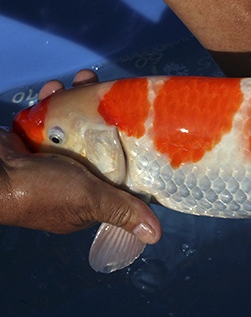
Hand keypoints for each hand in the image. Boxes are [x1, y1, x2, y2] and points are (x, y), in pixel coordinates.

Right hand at [1, 70, 160, 243]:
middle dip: (105, 119)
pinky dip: (52, 102)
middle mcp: (68, 183)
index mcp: (85, 202)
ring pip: (74, 128)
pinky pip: (48, 119)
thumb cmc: (40, 191)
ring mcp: (47, 161)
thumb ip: (122, 211)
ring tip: (83, 80)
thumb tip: (155, 236)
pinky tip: (55, 87)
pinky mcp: (29, 143)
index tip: (142, 130)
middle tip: (110, 93)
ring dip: (78, 102)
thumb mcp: (90, 200)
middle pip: (97, 146)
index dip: (131, 157)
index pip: (117, 179)